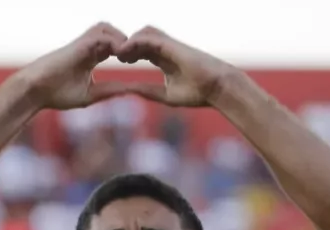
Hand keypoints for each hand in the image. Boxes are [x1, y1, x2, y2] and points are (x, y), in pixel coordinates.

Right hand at [16, 23, 131, 109]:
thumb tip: (130, 92)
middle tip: (137, 58)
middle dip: (128, 42)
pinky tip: (121, 56)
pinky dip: (114, 42)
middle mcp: (88, 47)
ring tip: (128, 56)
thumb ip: (110, 91)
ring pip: (107, 28)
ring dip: (121, 39)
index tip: (138, 65)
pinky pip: (102, 35)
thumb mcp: (91, 95)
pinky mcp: (79, 45)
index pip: (115, 47)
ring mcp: (83, 44)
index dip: (128, 53)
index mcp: (91, 57)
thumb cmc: (56, 94)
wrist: (35, 91)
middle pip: (113, 33)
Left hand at [115, 26, 235, 106]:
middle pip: (140, 41)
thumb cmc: (198, 93)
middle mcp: (166, 50)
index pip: (141, 52)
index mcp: (164, 60)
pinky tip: (124, 50)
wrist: (216, 88)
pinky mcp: (171, 45)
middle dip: (125, 46)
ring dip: (129, 41)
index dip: (128, 55)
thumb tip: (131, 91)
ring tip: (117, 53)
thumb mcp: (166, 95)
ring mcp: (169, 45)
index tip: (117, 63)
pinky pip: (148, 37)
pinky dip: (135, 41)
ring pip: (143, 34)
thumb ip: (148, 91)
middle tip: (112, 55)